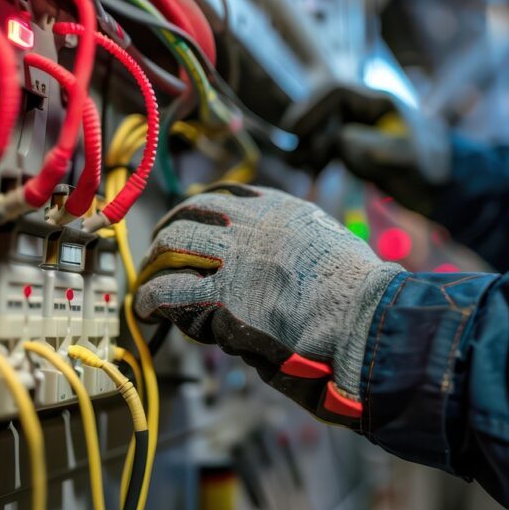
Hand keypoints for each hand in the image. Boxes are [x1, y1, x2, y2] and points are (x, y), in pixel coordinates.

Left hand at [135, 183, 402, 426]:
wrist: (361, 315)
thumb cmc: (360, 292)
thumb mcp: (331, 242)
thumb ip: (300, 242)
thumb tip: (283, 263)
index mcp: (282, 208)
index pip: (228, 193)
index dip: (203, 207)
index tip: (194, 218)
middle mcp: (253, 224)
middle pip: (193, 210)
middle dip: (171, 228)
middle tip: (162, 248)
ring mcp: (234, 258)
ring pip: (174, 243)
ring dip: (156, 259)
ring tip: (149, 276)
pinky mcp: (222, 298)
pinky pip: (169, 290)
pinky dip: (150, 297)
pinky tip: (146, 307)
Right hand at [283, 83, 450, 215]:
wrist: (443, 192)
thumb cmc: (427, 172)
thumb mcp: (399, 158)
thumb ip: (366, 145)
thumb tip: (336, 140)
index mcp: (379, 101)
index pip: (335, 93)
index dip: (311, 109)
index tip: (296, 133)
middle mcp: (366, 110)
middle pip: (322, 107)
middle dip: (305, 128)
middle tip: (294, 155)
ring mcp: (360, 128)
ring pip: (321, 127)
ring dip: (307, 145)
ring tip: (301, 167)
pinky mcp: (357, 147)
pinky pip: (326, 145)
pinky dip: (316, 158)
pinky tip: (312, 175)